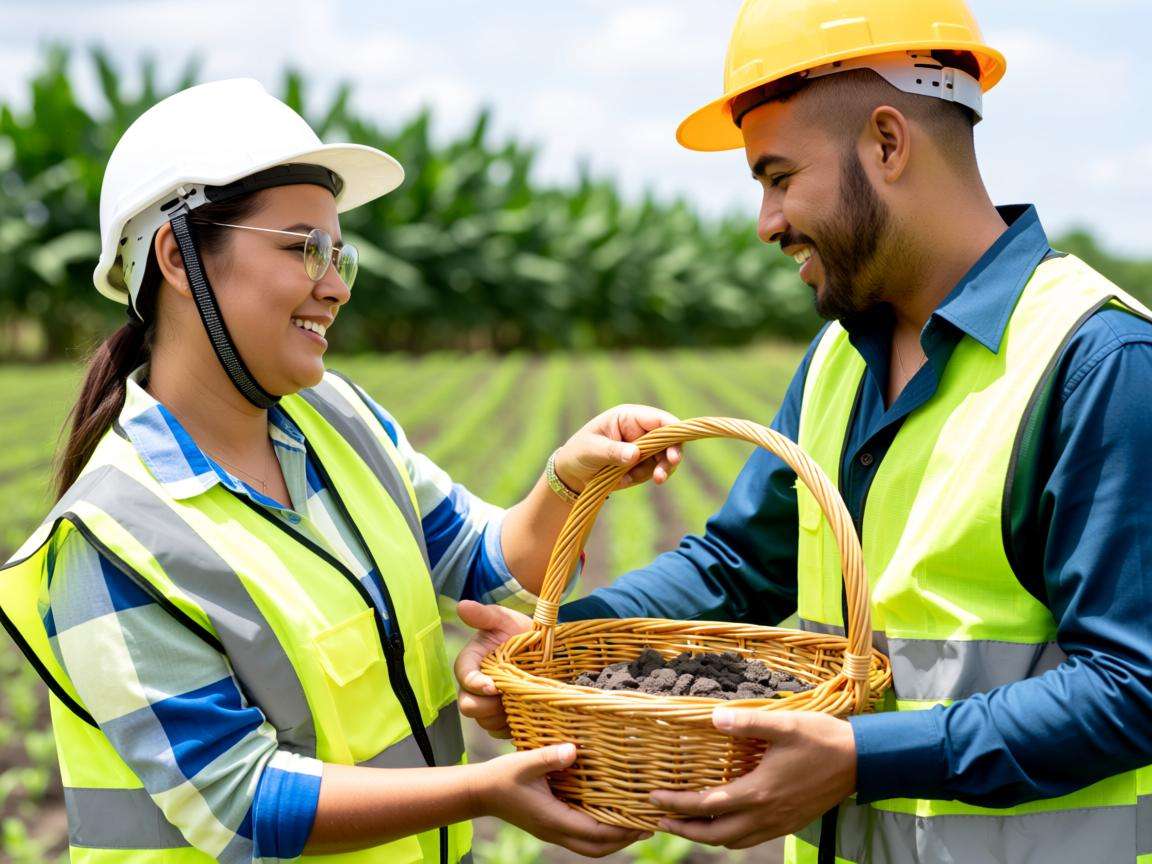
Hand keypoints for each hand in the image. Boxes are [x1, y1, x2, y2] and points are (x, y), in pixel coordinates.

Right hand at [454, 599, 532, 738]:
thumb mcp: (504, 619)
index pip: (463, 676)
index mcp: (471, 662)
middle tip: (507, 699)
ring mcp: (487, 704)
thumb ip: (484, 615)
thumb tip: (462, 605)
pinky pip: (500, 732)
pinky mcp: (502, 718)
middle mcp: (474, 686)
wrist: (542, 648)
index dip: (474, 683)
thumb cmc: (518, 630)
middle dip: (486, 706)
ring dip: (500, 718)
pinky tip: (527, 717)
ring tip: (521, 705)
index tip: (492, 686)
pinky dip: (511, 728)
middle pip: (468, 705)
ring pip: (484, 721)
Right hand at [471, 742, 650, 856]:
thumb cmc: (501, 776)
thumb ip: (547, 757)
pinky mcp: (549, 827)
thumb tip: (573, 750)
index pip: (595, 832)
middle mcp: (554, 830)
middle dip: (624, 840)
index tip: (643, 821)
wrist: (479, 792)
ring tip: (634, 826)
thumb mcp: (523, 763)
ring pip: (589, 847)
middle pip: (596, 848)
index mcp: (552, 819)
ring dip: (613, 840)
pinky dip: (599, 834)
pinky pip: (580, 838)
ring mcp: (551, 831)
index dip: (621, 830)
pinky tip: (608, 818)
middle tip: (647, 827)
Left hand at [553, 404, 681, 492]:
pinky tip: (622, 480)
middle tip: (669, 466)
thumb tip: (635, 454)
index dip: (673, 431)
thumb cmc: (578, 452)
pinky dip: (642, 477)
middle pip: (669, 439)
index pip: (659, 420)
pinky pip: (653, 471)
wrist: (572, 473)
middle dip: (671, 454)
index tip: (676, 447)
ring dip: (659, 470)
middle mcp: (640, 431)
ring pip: (665, 458)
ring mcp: (643, 448)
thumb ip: (613, 451)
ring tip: (647, 479)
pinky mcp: (642, 464)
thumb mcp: (591, 449)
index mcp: (629, 417)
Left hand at [650, 709, 856, 849]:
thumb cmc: (821, 739)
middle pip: (714, 834)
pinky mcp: (789, 823)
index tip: (653, 799)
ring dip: (706, 836)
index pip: (707, 805)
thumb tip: (713, 718)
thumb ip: (746, 723)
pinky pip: (751, 839)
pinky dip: (730, 836)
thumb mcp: (783, 724)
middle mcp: (765, 814)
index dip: (677, 804)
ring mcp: (778, 823)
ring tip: (686, 824)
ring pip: (733, 841)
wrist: (861, 762)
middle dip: (684, 830)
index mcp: (758, 792)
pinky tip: (725, 823)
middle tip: (659, 820)